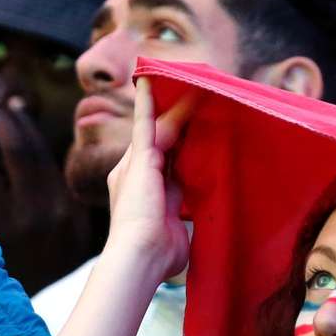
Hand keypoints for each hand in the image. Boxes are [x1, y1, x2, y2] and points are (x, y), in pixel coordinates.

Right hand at [103, 77, 194, 284]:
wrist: (139, 256)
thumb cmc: (159, 255)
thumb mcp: (176, 231)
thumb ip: (182, 218)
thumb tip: (189, 221)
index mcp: (145, 191)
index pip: (167, 160)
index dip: (182, 144)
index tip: (196, 129)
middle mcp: (135, 173)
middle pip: (163, 139)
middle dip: (179, 120)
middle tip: (200, 97)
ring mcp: (134, 164)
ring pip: (159, 127)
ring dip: (175, 107)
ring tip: (195, 85)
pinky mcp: (138, 158)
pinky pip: (144, 121)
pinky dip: (146, 100)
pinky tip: (149, 78)